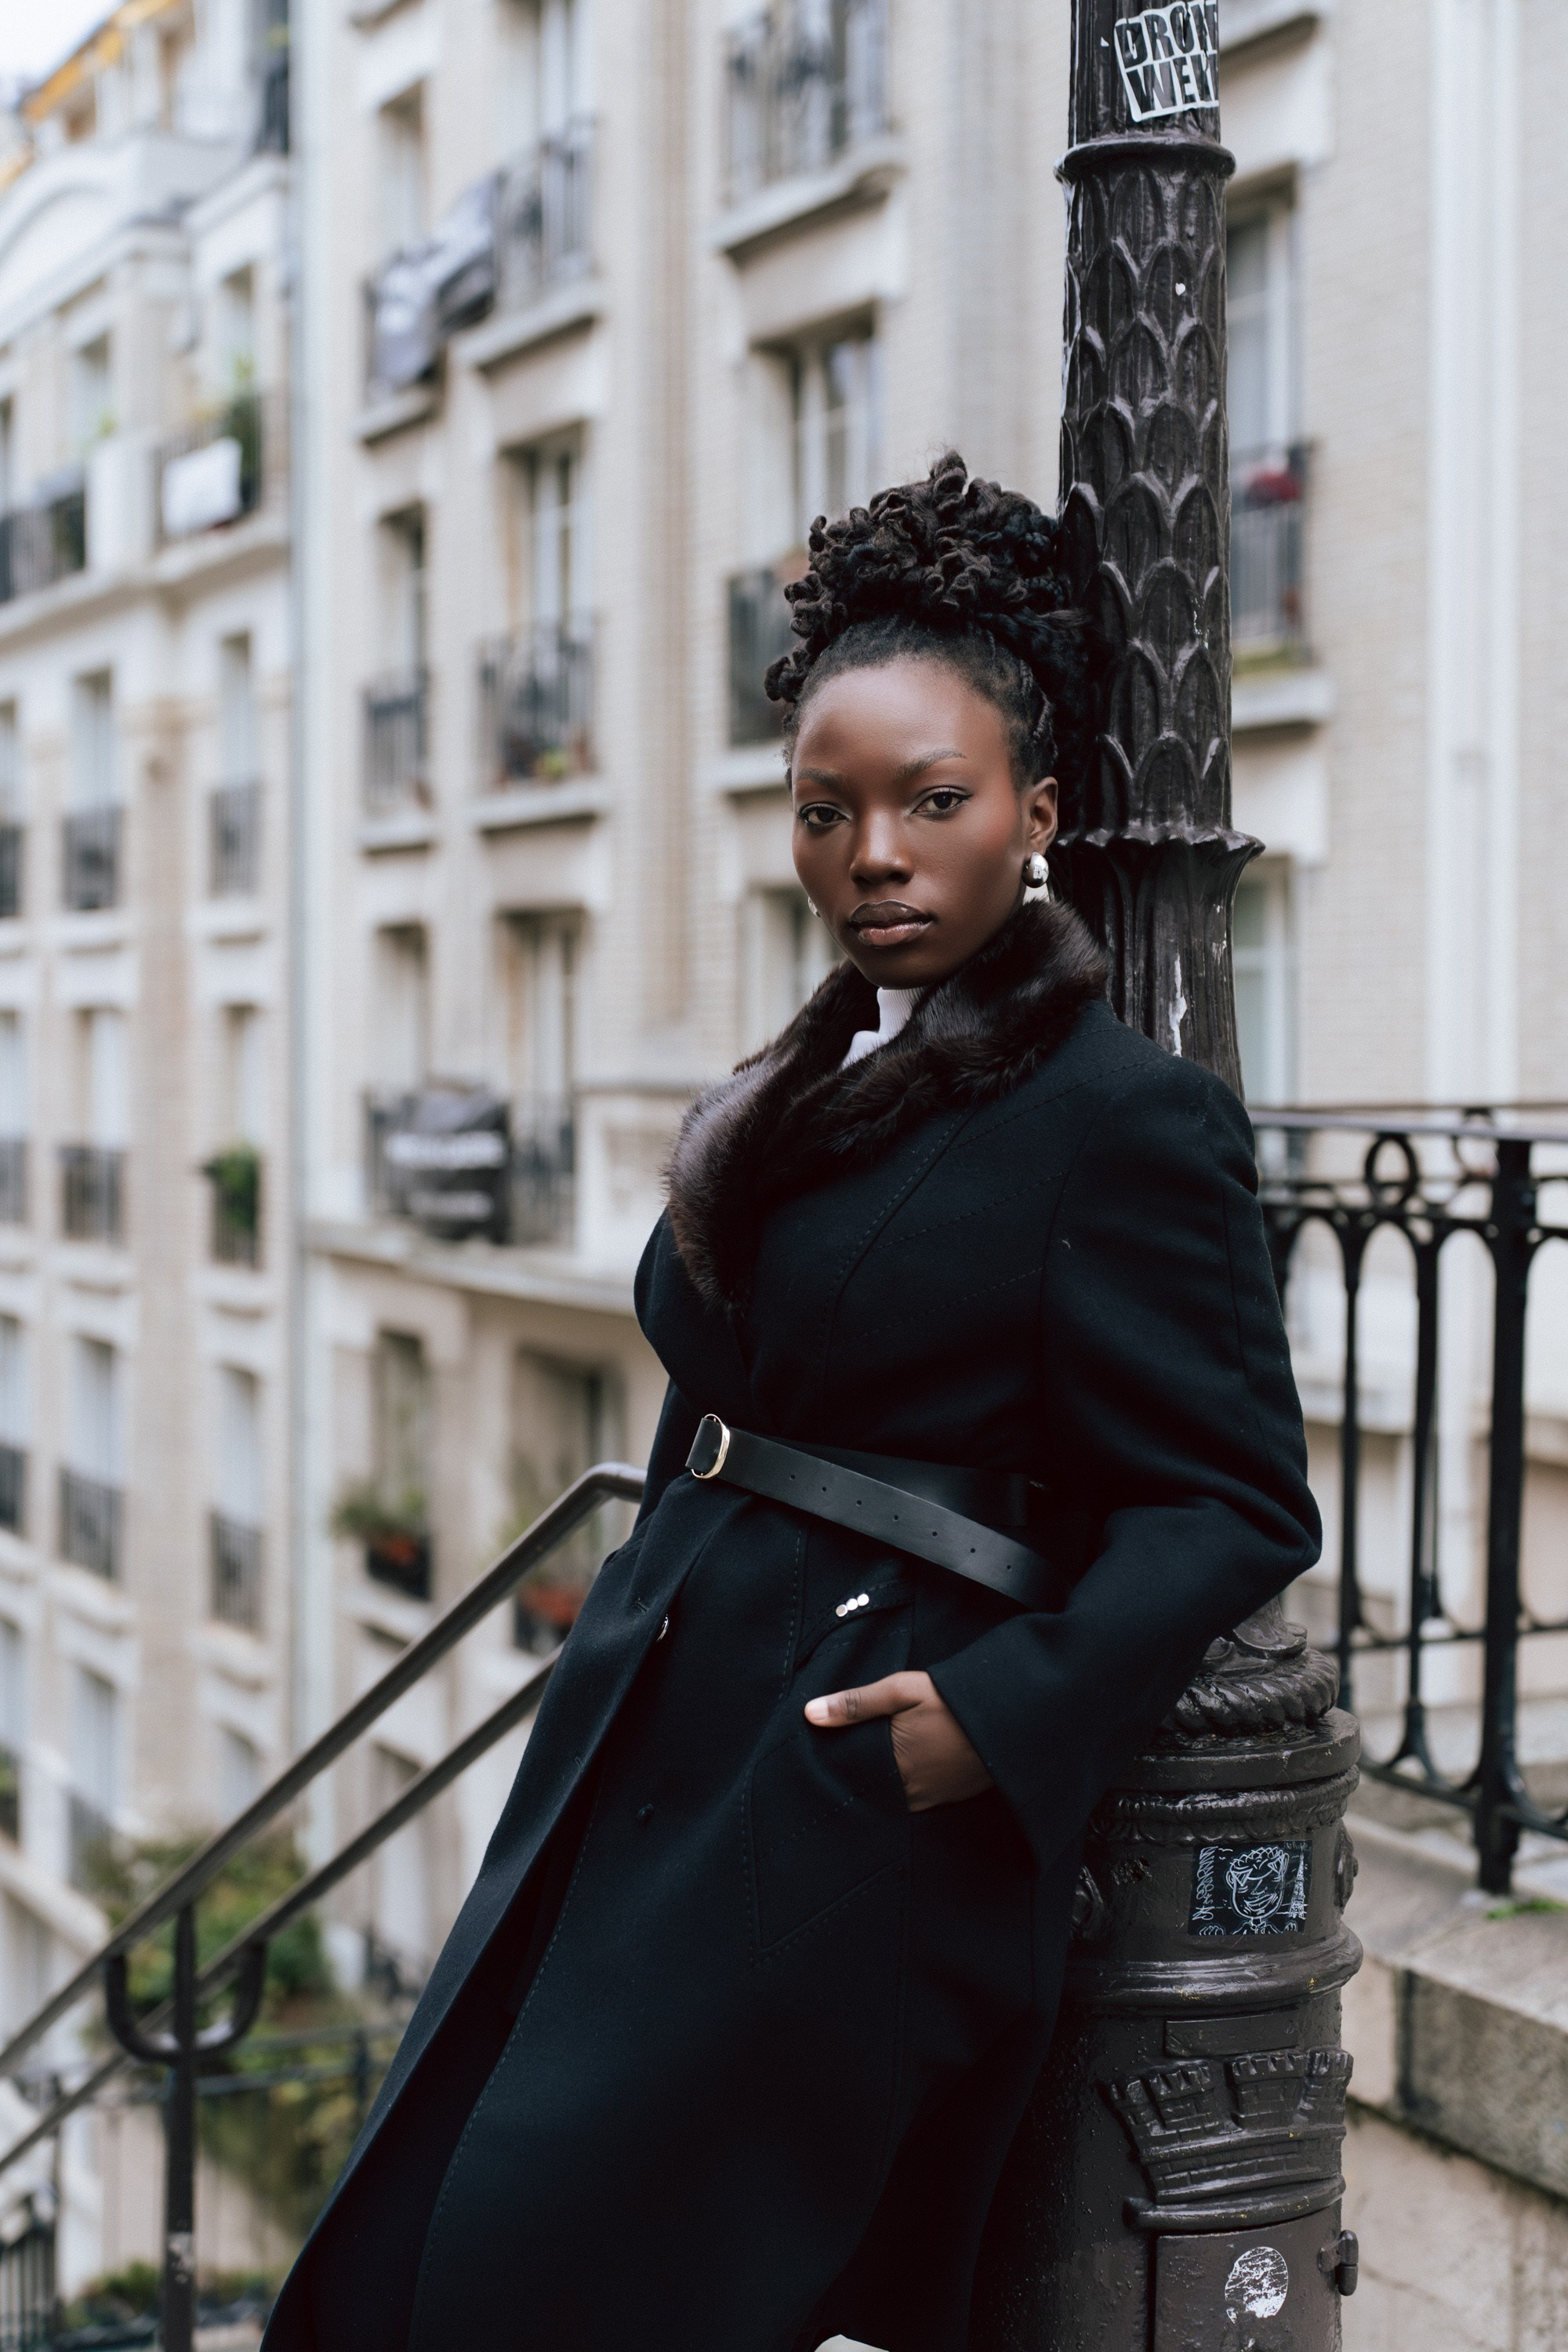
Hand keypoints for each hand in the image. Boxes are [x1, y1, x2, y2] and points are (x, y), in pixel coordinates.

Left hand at [805, 1670, 994, 1812]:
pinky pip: (919, 1799)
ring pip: (896, 1797)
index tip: (820, 1764)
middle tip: (843, 1765)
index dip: (838, 1770)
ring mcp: (935, 1797)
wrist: (1012, 1717)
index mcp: (893, 1767)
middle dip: (860, 1779)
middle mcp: (911, 1791)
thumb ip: (856, 1704)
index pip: (852, 1778)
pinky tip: (905, 1770)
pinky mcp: (954, 1796)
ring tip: (873, 1767)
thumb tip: (810, 1714)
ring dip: (885, 1784)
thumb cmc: (953, 1700)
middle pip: (873, 1790)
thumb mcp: (902, 1691)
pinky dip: (908, 1787)